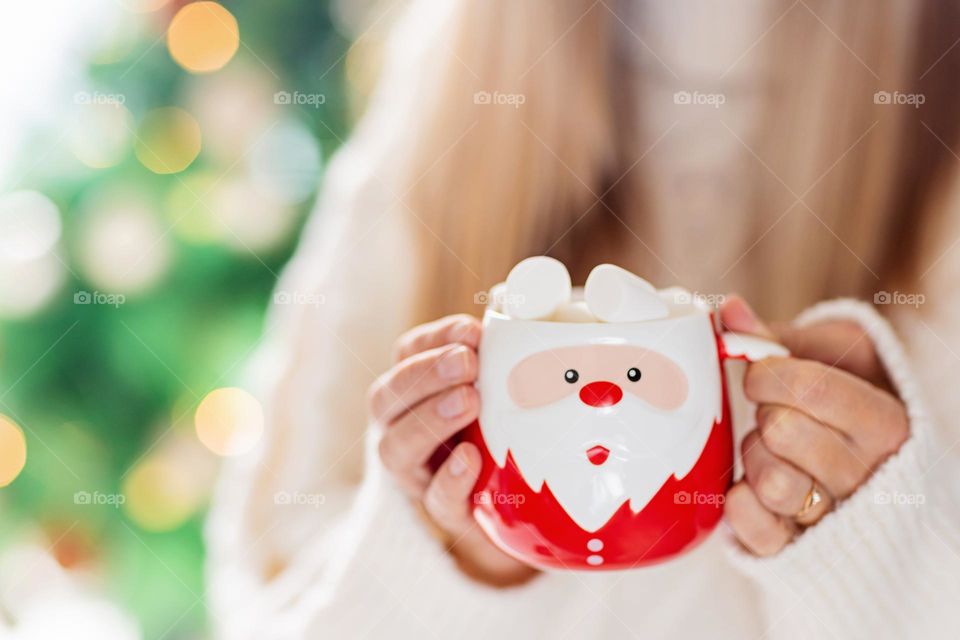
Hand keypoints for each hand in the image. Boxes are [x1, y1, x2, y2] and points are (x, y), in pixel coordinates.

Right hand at [368, 314, 536, 584]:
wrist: (515, 505)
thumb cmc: (504, 427)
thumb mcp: (501, 389)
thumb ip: (503, 361)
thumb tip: (528, 324)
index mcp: (414, 388)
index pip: (408, 352)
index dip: (435, 338)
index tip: (472, 332)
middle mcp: (401, 427)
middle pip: (386, 397)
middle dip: (425, 374)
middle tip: (467, 363)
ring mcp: (416, 474)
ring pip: (396, 448)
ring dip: (431, 419)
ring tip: (469, 402)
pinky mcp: (444, 512)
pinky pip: (435, 500)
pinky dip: (450, 479)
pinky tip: (471, 457)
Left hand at [721, 296, 908, 555]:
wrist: (857, 455)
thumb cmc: (841, 393)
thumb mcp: (825, 355)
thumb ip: (775, 336)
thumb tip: (728, 311)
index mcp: (885, 422)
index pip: (810, 387)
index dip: (768, 374)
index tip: (760, 374)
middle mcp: (867, 474)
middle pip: (783, 431)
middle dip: (763, 412)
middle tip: (771, 413)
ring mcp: (834, 515)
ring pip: (772, 482)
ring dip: (754, 456)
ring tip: (766, 448)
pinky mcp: (797, 547)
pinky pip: (760, 532)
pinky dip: (740, 506)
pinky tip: (742, 486)